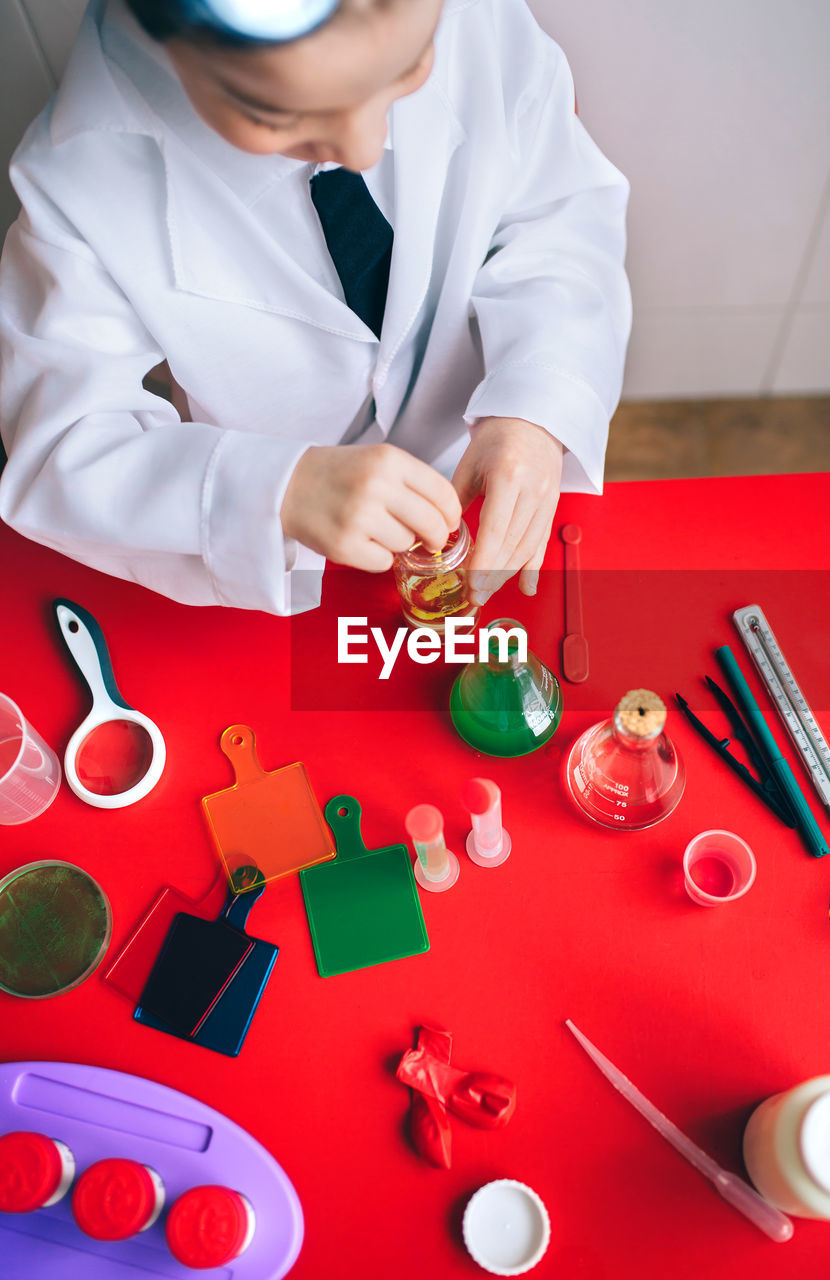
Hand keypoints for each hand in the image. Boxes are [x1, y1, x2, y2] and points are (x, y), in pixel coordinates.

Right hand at [281, 442, 461, 570]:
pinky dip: (378, 557)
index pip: (442, 493)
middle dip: (437, 537)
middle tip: (431, 540)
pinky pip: (384, 562)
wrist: (287, 485)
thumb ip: (413, 483)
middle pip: (432, 524)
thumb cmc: (339, 475)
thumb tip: (449, 518)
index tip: (450, 522)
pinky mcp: (344, 545)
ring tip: (379, 531)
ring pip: (407, 545)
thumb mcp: (377, 461)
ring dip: (400, 544)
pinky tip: (363, 542)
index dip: (452, 514)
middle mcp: (375, 486)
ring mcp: (359, 517)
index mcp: (389, 460)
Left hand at [451, 417, 562, 602]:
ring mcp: (547, 499)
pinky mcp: (553, 506)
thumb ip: (456, 500)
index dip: (484, 560)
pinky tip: (526, 587)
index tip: (471, 583)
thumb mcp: (469, 464)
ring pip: (528, 547)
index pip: (496, 528)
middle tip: (474, 597)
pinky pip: (543, 542)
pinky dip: (533, 567)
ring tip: (488, 592)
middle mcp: (533, 490)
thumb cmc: (497, 438)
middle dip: (492, 574)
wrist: (535, 419)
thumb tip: (440, 535)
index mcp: (508, 475)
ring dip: (508, 574)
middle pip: (512, 543)